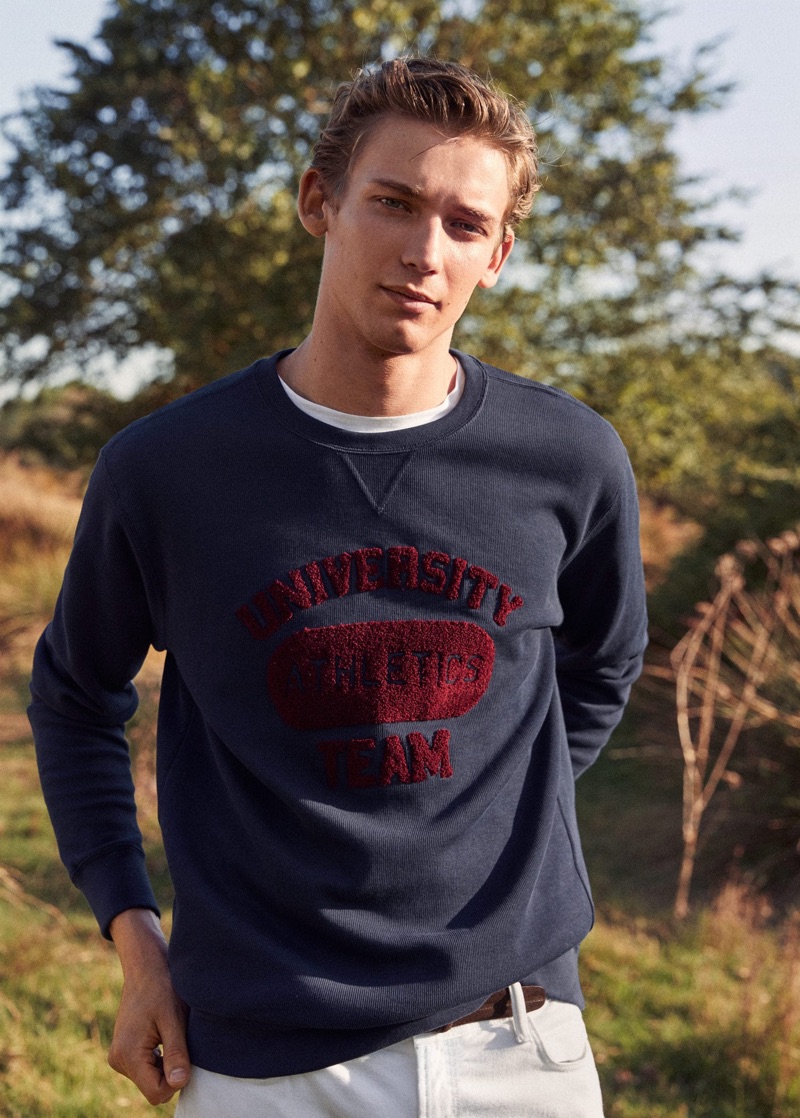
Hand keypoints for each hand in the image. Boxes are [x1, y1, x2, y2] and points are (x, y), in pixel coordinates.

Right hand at [108, 908, 190, 1104]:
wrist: (146, 965)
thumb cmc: (163, 987)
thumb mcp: (174, 1019)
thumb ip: (176, 1053)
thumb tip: (179, 1083)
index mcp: (128, 1055)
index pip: (157, 1093)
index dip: (177, 1079)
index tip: (185, 1052)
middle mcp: (118, 1060)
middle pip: (154, 1087)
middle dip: (171, 1070)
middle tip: (179, 1038)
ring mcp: (119, 1056)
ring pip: (151, 1078)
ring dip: (166, 1062)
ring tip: (171, 1033)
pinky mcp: (124, 1050)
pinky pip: (146, 1067)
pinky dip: (159, 1057)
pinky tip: (164, 1034)